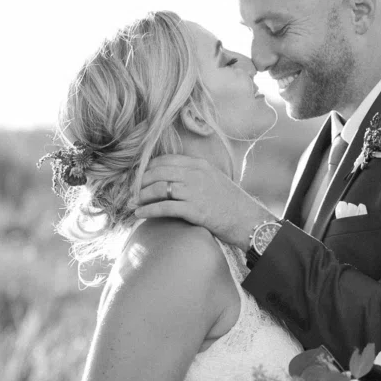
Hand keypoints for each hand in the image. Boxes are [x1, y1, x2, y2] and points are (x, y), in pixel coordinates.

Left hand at [135, 154, 275, 248]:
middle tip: (132, 192)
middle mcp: (196, 174)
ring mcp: (195, 191)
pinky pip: (164, 208)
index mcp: (199, 164)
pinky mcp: (194, 210)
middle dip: (140, 183)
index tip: (139, 178)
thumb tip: (171, 178)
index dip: (147, 169)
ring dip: (142, 196)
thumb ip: (194, 175)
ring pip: (158, 189)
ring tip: (134, 203)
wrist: (248, 220)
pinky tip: (139, 214)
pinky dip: (148, 211)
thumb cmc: (230, 203)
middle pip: (158, 173)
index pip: (165, 160)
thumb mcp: (214, 179)